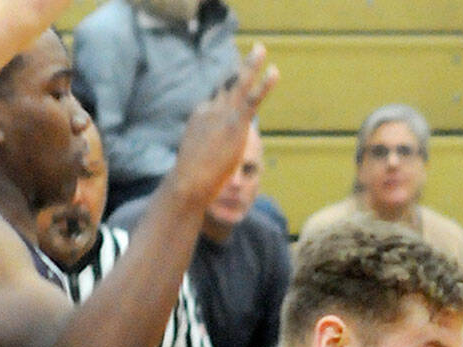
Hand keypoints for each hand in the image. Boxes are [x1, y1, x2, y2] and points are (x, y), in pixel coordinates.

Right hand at [171, 43, 278, 203]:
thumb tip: (210, 155)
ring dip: (251, 65)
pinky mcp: (235, 123)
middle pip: (226, 83)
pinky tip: (274, 72)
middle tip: (254, 52)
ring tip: (261, 49)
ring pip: (238, 84)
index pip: (216, 98)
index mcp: (200, 114)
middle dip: (239, 68)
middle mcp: (210, 108)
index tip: (232, 90)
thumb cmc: (191, 178)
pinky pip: (252, 99)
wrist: (188, 181)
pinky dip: (264, 85)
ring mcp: (222, 114)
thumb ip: (206, 147)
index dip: (224, 96)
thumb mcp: (197, 156)